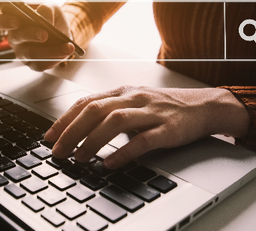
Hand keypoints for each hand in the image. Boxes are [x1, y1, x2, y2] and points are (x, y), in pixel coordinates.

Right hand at [0, 3, 74, 70]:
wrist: (63, 33)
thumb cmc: (52, 18)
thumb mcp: (52, 9)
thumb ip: (47, 9)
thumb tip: (44, 17)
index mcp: (13, 20)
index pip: (0, 21)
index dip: (5, 21)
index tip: (16, 21)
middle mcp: (14, 37)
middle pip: (15, 37)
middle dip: (30, 35)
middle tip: (44, 34)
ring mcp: (21, 52)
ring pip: (30, 53)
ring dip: (49, 50)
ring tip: (66, 46)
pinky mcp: (31, 64)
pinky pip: (39, 65)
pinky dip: (54, 60)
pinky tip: (65, 52)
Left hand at [43, 86, 250, 168]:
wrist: (205, 106)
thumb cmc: (168, 108)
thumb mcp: (136, 103)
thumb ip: (112, 112)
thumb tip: (79, 130)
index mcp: (124, 92)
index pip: (87, 103)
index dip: (64, 120)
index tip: (49, 137)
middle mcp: (135, 99)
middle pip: (96, 111)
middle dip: (72, 132)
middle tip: (58, 152)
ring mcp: (152, 113)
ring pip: (115, 122)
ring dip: (92, 141)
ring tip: (80, 158)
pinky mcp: (168, 129)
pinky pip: (142, 140)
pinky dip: (123, 152)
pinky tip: (110, 162)